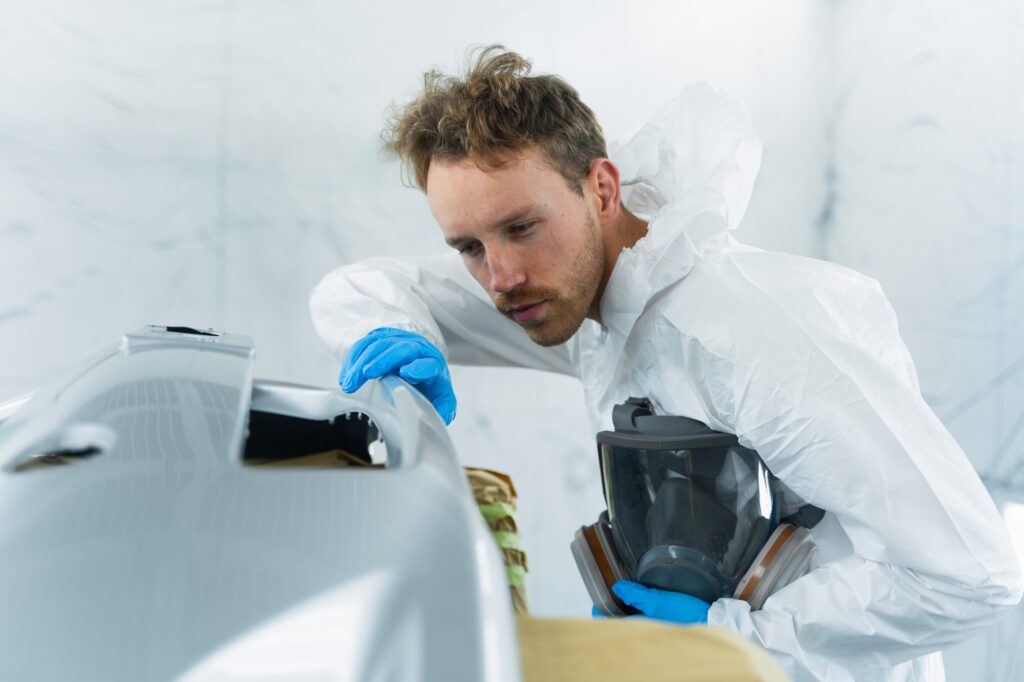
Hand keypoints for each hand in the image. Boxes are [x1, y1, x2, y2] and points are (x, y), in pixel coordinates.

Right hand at [339, 327, 456, 424]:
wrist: (424, 371)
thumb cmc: (431, 389)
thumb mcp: (442, 404)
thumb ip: (441, 413)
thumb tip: (431, 427)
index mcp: (435, 367)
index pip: (430, 365)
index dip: (419, 368)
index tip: (406, 373)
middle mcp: (419, 349)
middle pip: (401, 349)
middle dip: (381, 361)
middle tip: (364, 375)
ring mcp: (400, 340)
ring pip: (380, 343)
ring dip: (362, 360)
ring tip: (349, 381)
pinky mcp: (384, 338)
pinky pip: (366, 342)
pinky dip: (354, 357)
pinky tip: (347, 373)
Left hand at [607, 581, 709, 624]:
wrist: (714, 622)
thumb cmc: (688, 614)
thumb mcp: (659, 601)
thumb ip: (638, 596)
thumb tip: (617, 588)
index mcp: (641, 627)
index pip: (612, 624)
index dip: (601, 613)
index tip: (595, 603)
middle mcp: (646, 632)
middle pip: (622, 623)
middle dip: (613, 610)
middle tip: (608, 596)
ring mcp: (655, 630)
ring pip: (634, 621)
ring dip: (627, 610)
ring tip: (623, 594)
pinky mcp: (665, 626)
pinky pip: (646, 619)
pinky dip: (640, 611)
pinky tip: (643, 601)